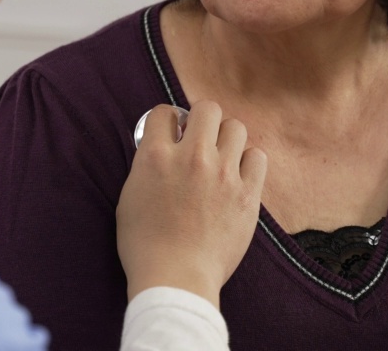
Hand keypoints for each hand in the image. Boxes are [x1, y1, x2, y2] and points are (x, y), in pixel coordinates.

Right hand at [116, 100, 267, 308]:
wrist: (175, 279)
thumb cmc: (144, 245)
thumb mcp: (130, 197)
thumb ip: (146, 166)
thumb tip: (160, 149)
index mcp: (156, 156)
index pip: (165, 112)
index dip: (168, 120)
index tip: (172, 132)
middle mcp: (191, 157)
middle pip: (207, 109)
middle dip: (202, 120)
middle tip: (199, 139)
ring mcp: (222, 174)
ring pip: (235, 127)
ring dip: (226, 138)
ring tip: (221, 157)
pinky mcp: (247, 193)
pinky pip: (257, 156)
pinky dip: (248, 162)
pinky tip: (238, 175)